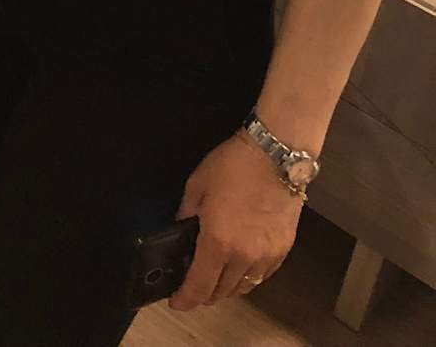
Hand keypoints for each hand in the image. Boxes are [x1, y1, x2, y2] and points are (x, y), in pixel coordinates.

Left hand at [168, 133, 302, 310]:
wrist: (274, 155)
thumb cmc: (232, 166)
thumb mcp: (196, 187)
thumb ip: (186, 215)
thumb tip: (181, 231)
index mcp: (218, 242)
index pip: (199, 286)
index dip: (185, 299)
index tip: (176, 303)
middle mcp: (244, 257)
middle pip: (222, 292)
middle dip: (204, 294)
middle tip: (193, 285)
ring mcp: (266, 256)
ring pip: (244, 287)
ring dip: (227, 287)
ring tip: (216, 276)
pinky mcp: (283, 250)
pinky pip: (262, 276)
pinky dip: (248, 277)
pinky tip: (240, 265)